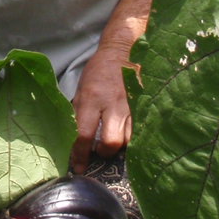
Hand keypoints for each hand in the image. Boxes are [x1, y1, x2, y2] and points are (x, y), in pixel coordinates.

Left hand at [70, 47, 132, 172]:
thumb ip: (79, 114)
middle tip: (100, 149)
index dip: (80, 155)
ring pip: (128, 140)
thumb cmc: (98, 72)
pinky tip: (126, 134)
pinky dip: (132, 137)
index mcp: (92, 99)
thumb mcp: (81, 90)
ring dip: (119, 145)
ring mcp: (131, 106)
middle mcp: (112, 104)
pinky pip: (139, 132)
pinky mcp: (143, 107)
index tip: (79, 167)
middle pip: (111, 142)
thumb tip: (75, 140)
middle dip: (104, 152)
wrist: (122, 52)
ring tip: (113, 138)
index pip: (84, 134)